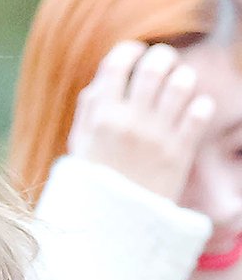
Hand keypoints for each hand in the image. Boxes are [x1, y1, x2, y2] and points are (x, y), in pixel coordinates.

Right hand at [66, 39, 214, 202]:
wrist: (114, 228)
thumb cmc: (94, 184)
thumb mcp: (79, 146)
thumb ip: (89, 110)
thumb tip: (102, 79)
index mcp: (101, 117)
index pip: (118, 62)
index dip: (130, 50)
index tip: (136, 54)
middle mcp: (130, 122)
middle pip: (154, 66)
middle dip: (162, 58)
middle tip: (163, 64)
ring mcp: (157, 137)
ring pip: (182, 83)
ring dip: (183, 78)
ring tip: (179, 88)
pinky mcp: (180, 153)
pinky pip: (201, 112)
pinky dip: (199, 106)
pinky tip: (191, 114)